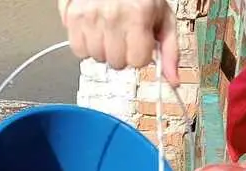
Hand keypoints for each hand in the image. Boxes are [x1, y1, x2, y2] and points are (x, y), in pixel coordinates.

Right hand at [58, 0, 179, 84]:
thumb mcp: (163, 16)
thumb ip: (170, 49)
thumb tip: (174, 80)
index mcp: (138, 16)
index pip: (137, 61)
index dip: (140, 54)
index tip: (139, 41)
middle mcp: (112, 16)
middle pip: (116, 63)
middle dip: (122, 53)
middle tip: (124, 35)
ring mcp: (89, 16)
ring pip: (96, 58)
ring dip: (104, 49)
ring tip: (109, 30)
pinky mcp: (72, 15)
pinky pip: (77, 49)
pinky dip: (86, 44)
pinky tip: (95, 29)